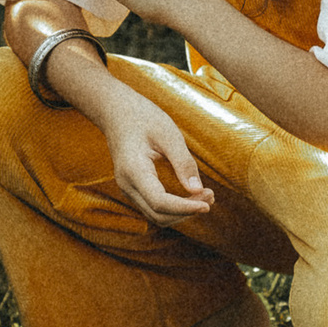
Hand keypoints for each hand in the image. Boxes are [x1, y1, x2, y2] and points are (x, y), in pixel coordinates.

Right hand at [98, 88, 214, 226]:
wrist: (115, 111)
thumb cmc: (142, 117)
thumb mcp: (168, 134)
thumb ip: (183, 163)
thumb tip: (198, 190)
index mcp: (133, 170)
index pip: (160, 202)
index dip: (185, 208)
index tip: (208, 205)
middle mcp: (127, 185)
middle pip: (158, 215)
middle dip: (187, 211)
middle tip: (211, 195)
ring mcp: (128, 188)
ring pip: (156, 215)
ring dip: (181, 212)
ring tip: (206, 195)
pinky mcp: (133, 188)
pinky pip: (154, 206)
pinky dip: (174, 207)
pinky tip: (191, 195)